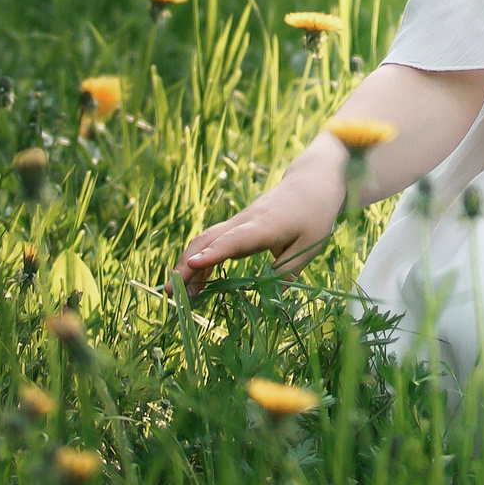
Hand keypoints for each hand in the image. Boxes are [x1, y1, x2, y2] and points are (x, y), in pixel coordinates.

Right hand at [170, 168, 344, 297]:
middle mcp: (245, 221)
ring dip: (189, 266)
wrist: (311, 183)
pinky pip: (213, 243)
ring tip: (178, 296)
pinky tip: (195, 285)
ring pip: (206, 241)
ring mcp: (238, 222)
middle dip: (187, 265)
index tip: (193, 266)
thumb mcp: (310, 246)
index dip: (214, 254)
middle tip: (169, 293)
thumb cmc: (314, 215)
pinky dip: (201, 262)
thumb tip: (269, 300)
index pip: (235, 240)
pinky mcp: (237, 227)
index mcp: (266, 226)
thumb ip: (288, 272)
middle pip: (209, 240)